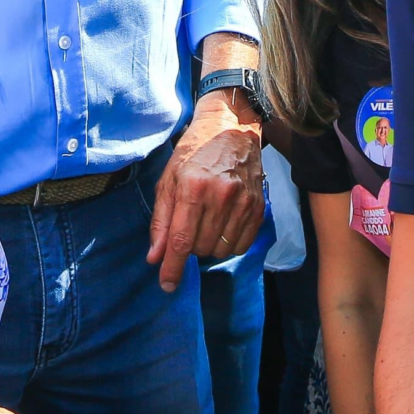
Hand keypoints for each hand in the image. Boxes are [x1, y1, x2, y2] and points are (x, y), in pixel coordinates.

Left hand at [145, 92, 263, 291]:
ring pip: (221, 250)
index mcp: (193, 188)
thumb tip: (155, 257)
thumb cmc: (193, 152)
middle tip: (189, 224)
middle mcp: (221, 196)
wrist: (231, 128)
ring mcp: (244, 202)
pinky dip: (228, 244)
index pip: (182, 241)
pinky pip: (241, 245)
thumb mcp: (168, 181)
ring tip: (206, 221)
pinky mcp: (258, 207)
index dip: (173, 267)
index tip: (167, 285)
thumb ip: (161, 221)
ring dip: (208, 245)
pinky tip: (222, 226)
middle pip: (200, 248)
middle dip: (189, 246)